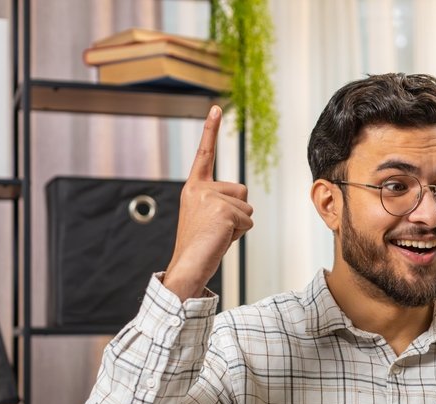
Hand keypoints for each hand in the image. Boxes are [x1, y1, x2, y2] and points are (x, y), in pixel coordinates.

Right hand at [163, 105, 253, 300]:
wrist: (188, 264)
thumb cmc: (199, 246)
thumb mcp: (206, 217)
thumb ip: (220, 202)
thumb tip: (244, 207)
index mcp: (193, 187)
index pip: (204, 154)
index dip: (210, 130)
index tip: (216, 108)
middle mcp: (199, 188)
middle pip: (241, 190)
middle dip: (238, 212)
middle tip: (217, 229)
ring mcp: (210, 198)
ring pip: (247, 207)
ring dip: (240, 224)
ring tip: (219, 234)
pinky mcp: (222, 210)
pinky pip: (248, 220)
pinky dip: (240, 233)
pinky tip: (221, 239)